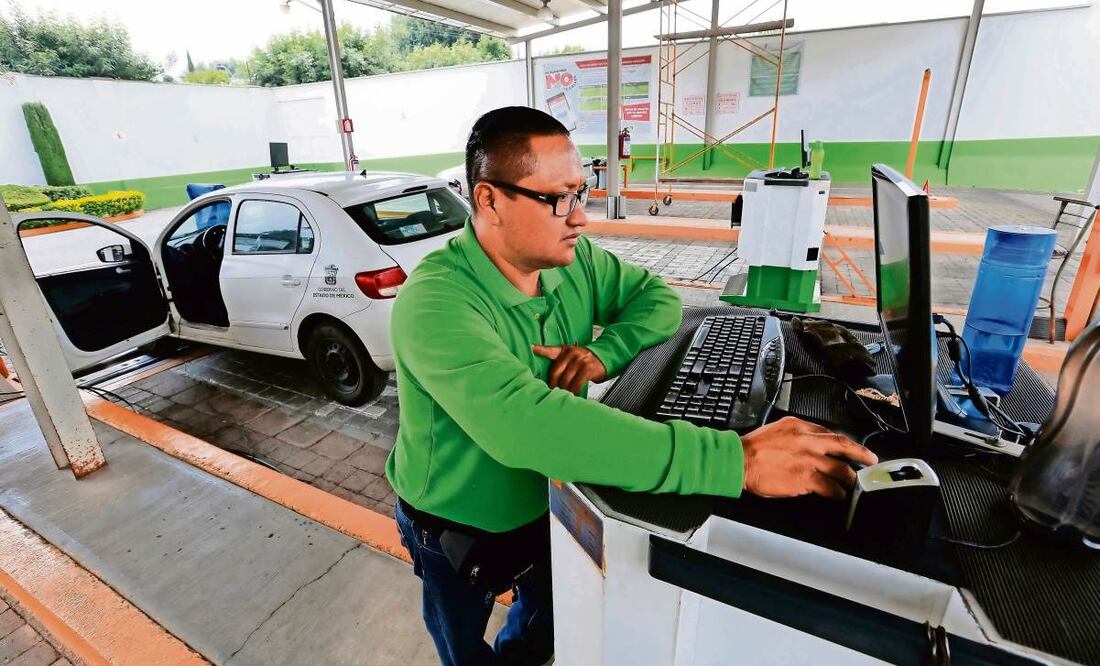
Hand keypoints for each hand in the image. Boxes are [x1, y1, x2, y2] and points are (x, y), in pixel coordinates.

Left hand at [532, 343, 606, 395]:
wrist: (603, 358)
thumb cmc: (584, 361)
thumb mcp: (572, 357)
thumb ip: (560, 363)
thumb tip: (549, 380)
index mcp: (565, 350)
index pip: (550, 350)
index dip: (540, 349)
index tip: (531, 347)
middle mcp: (572, 353)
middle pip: (556, 372)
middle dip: (553, 384)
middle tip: (550, 392)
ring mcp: (580, 360)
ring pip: (566, 379)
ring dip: (563, 390)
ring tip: (561, 396)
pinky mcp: (588, 368)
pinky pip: (577, 383)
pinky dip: (574, 391)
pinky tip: (572, 395)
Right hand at [740, 416, 877, 499]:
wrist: (740, 461)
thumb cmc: (753, 448)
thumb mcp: (777, 429)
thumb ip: (796, 434)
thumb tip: (810, 444)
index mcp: (800, 426)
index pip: (829, 433)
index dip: (842, 442)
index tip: (849, 447)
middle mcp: (808, 441)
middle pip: (842, 445)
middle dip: (860, 453)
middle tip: (871, 459)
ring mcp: (809, 460)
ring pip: (840, 468)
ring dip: (849, 478)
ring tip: (852, 484)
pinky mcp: (805, 478)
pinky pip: (829, 486)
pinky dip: (836, 492)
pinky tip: (838, 495)